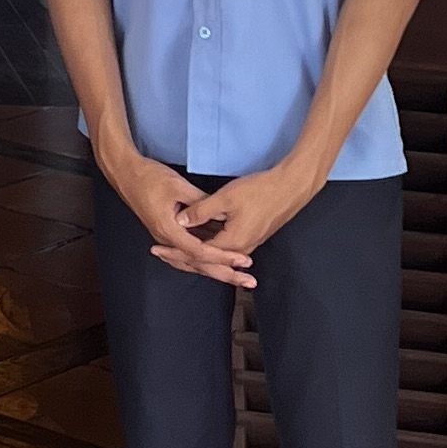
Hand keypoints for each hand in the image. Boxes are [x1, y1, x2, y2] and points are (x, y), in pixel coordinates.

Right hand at [103, 144, 255, 283]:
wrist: (125, 173)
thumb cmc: (149, 177)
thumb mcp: (178, 186)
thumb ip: (200, 204)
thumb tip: (221, 216)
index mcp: (169, 230)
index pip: (201, 251)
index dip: (224, 257)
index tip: (243, 261)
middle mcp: (167, 239)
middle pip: (198, 264)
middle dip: (225, 273)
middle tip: (247, 281)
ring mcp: (166, 238)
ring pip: (193, 261)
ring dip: (216, 269)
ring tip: (238, 276)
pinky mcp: (167, 232)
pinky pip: (187, 252)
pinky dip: (204, 258)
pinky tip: (217, 259)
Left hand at [166, 160, 319, 286]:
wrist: (290, 188)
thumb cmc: (259, 191)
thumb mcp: (225, 198)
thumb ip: (201, 211)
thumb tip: (179, 221)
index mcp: (231, 243)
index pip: (197, 254)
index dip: (175, 251)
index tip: (156, 249)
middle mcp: (240, 249)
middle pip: (206, 259)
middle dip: (181, 257)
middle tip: (159, 253)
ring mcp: (247, 243)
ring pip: (215, 253)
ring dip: (195, 252)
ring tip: (173, 250)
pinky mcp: (251, 235)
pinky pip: (224, 246)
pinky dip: (208, 245)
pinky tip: (198, 238)